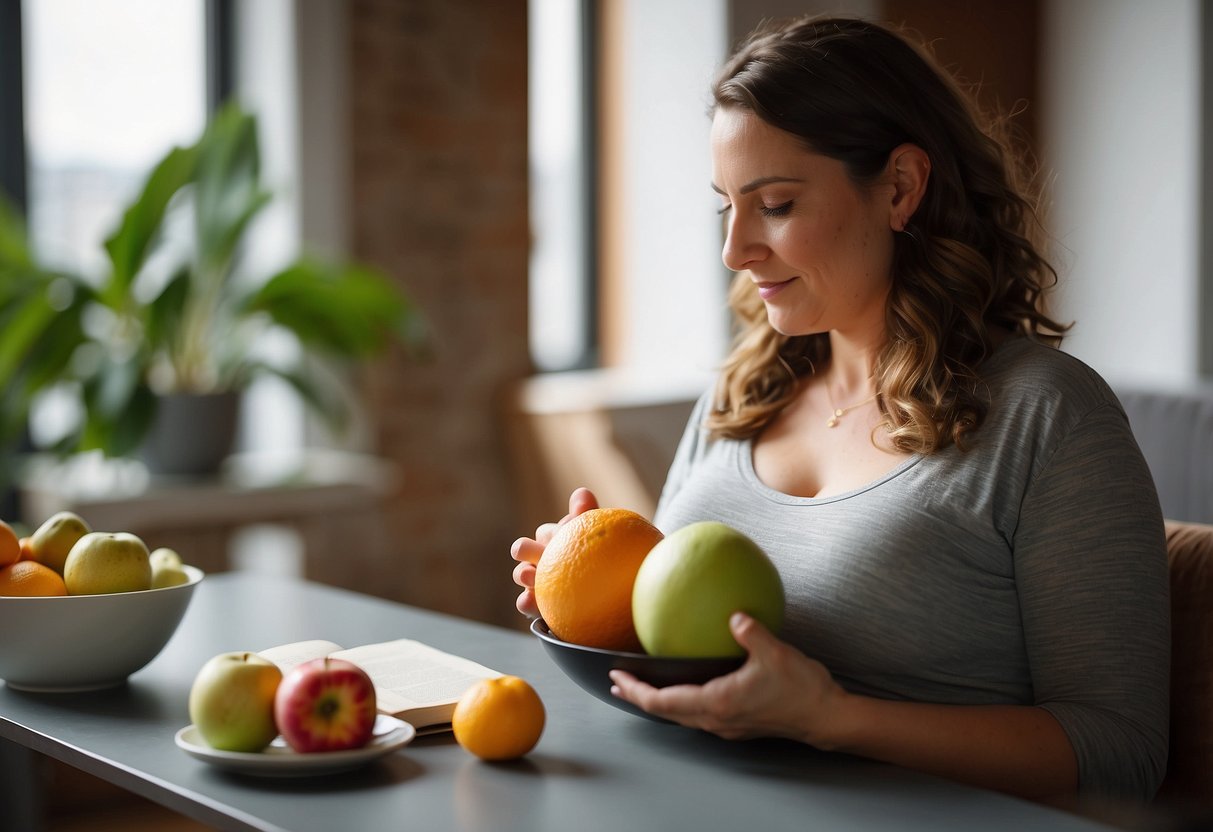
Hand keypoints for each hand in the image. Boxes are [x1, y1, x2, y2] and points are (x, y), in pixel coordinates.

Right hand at [510, 487, 598, 616]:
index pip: (547, 532)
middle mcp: (539, 557)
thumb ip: (588, 515)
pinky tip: (528, 602)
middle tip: (535, 552)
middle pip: (524, 549)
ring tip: (530, 577)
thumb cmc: (595, 556)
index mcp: (553, 539)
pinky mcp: (536, 604)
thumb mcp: (594, 536)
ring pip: (522, 574)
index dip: (552, 534)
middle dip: (525, 549)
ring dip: (522, 574)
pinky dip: (524, 602)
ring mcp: (535, 581)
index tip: (563, 536)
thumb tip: (582, 492)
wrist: (604, 594)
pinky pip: (525, 603)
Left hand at [608, 613, 847, 744]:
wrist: (826, 717)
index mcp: (717, 703)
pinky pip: (698, 714)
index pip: (663, 701)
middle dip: (639, 697)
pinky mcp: (738, 724)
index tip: (617, 676)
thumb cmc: (801, 689)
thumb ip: (749, 631)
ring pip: (681, 716)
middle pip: (665, 712)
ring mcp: (726, 725)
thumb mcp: (775, 653)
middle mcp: (716, 719)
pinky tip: (685, 686)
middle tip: (618, 683)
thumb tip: (732, 615)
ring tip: (642, 687)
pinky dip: (680, 702)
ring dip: (658, 702)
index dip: (636, 690)